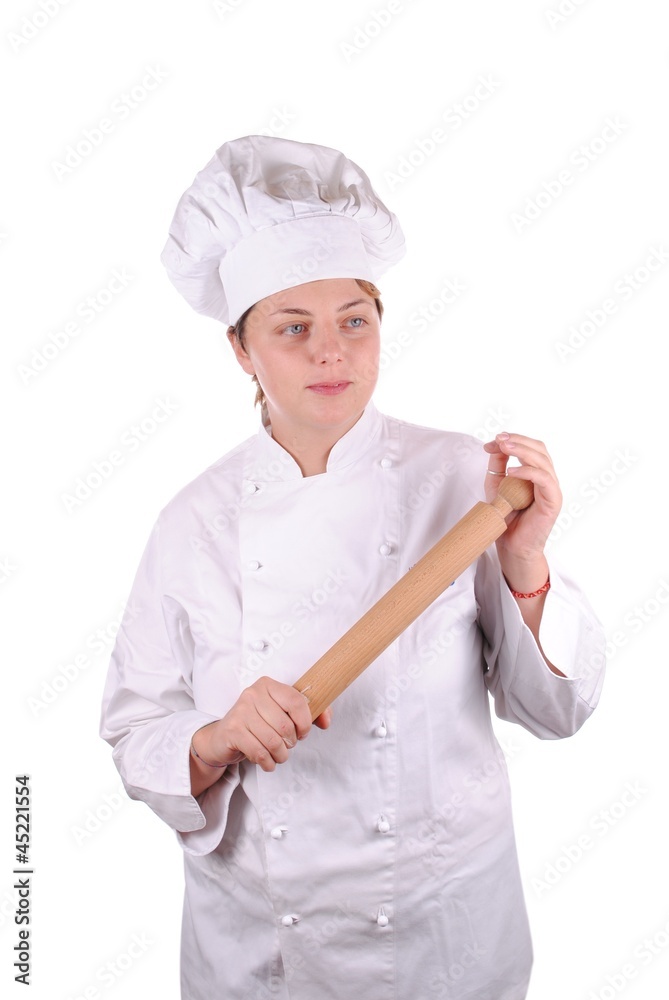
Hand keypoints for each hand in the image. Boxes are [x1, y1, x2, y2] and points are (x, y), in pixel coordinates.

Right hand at [194, 676, 331, 772]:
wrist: (223, 738)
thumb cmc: (258, 724)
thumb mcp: (282, 714)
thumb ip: (309, 714)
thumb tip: (326, 721)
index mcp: (268, 685)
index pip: (296, 701)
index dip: (305, 722)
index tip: (303, 733)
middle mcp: (252, 694)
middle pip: (285, 725)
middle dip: (291, 742)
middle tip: (287, 745)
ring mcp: (240, 712)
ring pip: (273, 741)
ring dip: (281, 755)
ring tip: (279, 755)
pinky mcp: (233, 731)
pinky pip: (259, 752)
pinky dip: (268, 763)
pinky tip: (268, 762)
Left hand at [483, 432, 561, 589]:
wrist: (512, 546)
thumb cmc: (507, 517)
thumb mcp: (497, 485)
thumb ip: (498, 465)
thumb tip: (496, 444)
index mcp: (537, 473)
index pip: (531, 448)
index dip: (514, 440)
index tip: (494, 440)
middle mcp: (547, 478)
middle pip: (540, 449)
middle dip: (519, 440)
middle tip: (500, 438)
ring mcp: (552, 489)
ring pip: (543, 461)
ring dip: (522, 450)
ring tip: (504, 447)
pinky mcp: (553, 501)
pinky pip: (544, 480)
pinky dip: (528, 471)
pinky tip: (511, 470)